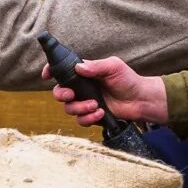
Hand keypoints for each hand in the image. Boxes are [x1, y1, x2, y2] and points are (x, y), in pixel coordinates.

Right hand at [43, 55, 168, 126]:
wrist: (141, 100)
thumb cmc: (128, 80)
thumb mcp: (114, 67)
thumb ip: (96, 66)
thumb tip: (78, 67)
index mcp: (84, 73)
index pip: (62, 70)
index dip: (51, 71)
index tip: (46, 75)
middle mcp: (82, 88)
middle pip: (59, 92)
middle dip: (61, 94)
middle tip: (71, 95)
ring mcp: (86, 102)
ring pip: (69, 109)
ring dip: (80, 108)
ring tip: (96, 105)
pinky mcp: (92, 115)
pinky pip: (81, 120)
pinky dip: (89, 118)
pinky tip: (100, 113)